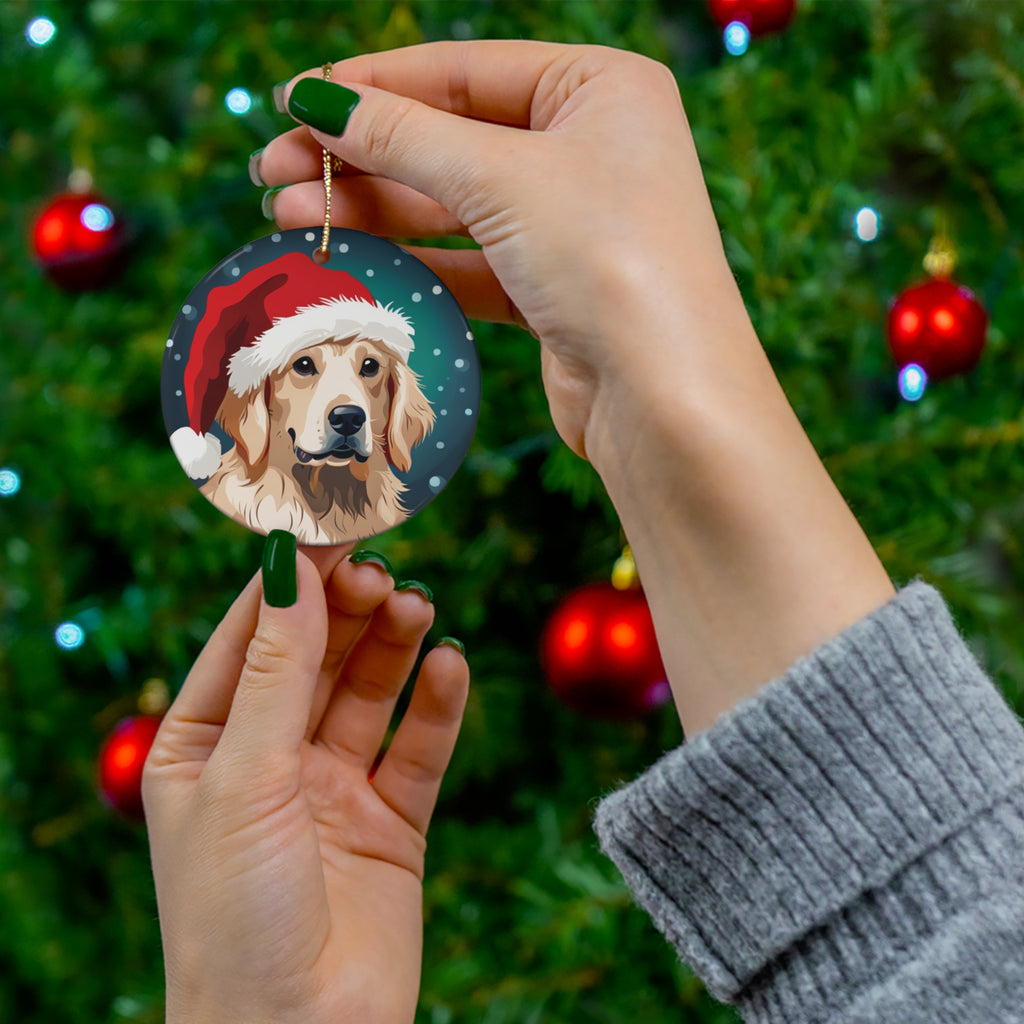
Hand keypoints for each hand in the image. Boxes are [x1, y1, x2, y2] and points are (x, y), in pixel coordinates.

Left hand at [143, 546, 468, 1023]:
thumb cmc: (235, 917)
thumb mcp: (245, 776)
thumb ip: (277, 670)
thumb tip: (291, 567)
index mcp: (205, 746)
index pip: (250, 638)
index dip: (291, 582)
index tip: (331, 528)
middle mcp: (269, 760)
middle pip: (316, 657)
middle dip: (347, 611)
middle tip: (382, 572)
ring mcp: (332, 789)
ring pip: (369, 692)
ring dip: (393, 646)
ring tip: (417, 608)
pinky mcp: (391, 822)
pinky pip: (418, 748)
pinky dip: (437, 705)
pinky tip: (450, 666)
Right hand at [256, 40, 742, 464]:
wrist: (664, 397)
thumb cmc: (609, 260)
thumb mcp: (501, 178)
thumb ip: (404, 137)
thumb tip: (318, 100)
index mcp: (600, 88)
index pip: (464, 71)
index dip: (373, 85)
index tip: (294, 101)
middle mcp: (591, 148)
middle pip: (451, 138)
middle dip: (361, 156)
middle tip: (273, 171)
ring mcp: (573, 223)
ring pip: (454, 205)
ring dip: (374, 210)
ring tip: (290, 216)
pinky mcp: (554, 289)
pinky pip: (469, 262)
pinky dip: (412, 261)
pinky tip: (351, 260)